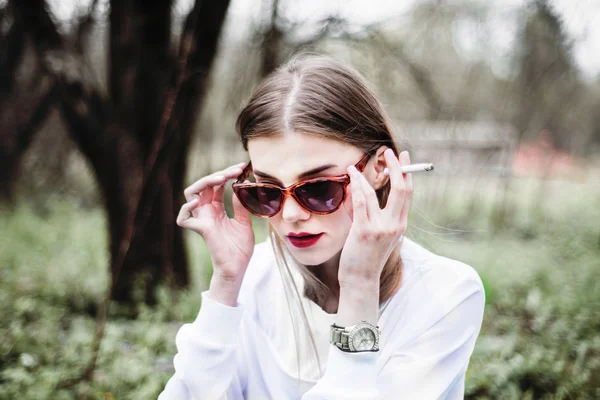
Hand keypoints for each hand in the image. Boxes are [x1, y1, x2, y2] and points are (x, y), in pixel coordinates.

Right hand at [177, 162, 254, 283]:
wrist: (238, 267)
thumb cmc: (240, 247)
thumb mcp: (244, 222)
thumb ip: (240, 205)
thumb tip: (241, 187)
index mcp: (217, 209)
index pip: (217, 185)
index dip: (227, 174)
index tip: (241, 168)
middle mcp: (207, 212)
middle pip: (204, 185)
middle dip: (218, 174)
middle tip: (234, 171)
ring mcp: (202, 220)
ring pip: (191, 194)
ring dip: (203, 183)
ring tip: (220, 179)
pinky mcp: (200, 230)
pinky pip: (183, 219)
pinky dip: (186, 209)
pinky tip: (198, 202)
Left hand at [338, 149, 412, 287]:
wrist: (361, 279)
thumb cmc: (366, 256)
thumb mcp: (377, 233)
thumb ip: (375, 214)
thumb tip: (365, 191)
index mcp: (400, 224)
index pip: (408, 193)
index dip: (407, 173)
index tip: (403, 157)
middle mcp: (394, 225)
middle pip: (401, 189)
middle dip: (396, 167)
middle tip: (388, 152)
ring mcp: (380, 228)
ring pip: (375, 194)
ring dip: (364, 177)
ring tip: (354, 167)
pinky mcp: (364, 231)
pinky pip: (361, 203)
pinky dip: (356, 186)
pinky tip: (351, 176)